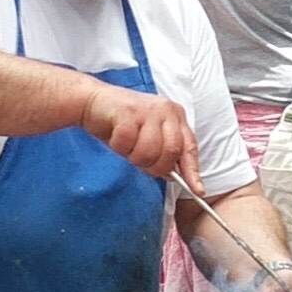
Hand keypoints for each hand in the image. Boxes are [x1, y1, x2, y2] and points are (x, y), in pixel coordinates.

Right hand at [80, 81, 200, 188]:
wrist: (94, 101)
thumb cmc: (121, 123)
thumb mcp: (148, 137)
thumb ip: (163, 152)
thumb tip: (174, 176)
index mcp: (175, 116)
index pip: (189, 147)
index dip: (193, 171)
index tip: (197, 190)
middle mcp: (166, 110)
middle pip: (170, 151)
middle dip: (155, 166)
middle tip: (140, 161)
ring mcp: (148, 110)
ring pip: (149, 150)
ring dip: (135, 157)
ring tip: (127, 146)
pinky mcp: (129, 111)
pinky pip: (127, 143)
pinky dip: (119, 147)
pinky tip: (116, 137)